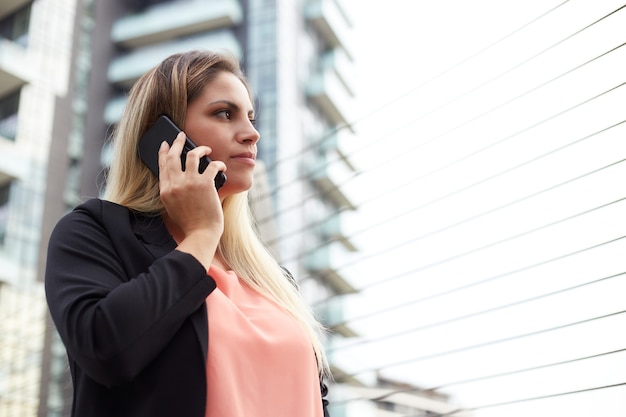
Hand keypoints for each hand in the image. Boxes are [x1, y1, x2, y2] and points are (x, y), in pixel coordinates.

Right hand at [158, 132, 225, 268]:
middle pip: (173, 156)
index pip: (162, 165)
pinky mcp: (205, 184)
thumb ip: (173, 191)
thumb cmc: (191, 223)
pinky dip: (218, 164)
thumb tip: (179, 176)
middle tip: (181, 135)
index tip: (166, 144)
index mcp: (165, 190)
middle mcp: (175, 184)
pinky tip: (221, 166)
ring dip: (200, 148)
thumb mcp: (173, 207)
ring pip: (192, 155)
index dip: (164, 152)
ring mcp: (189, 183)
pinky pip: (212, 165)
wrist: (201, 234)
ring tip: (206, 148)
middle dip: (177, 142)